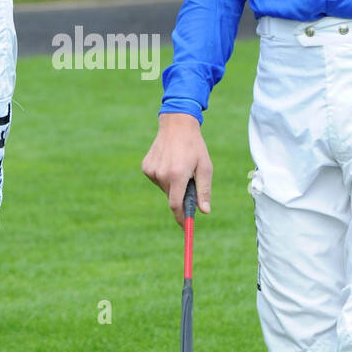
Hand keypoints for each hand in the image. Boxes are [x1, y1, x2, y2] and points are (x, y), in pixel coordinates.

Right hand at [141, 112, 212, 226]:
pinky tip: (169, 162)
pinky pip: (157, 179)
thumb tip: (204, 211)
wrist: (176, 124)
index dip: (181, 218)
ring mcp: (151, 171)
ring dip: (173, 184)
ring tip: (179, 165)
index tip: (185, 227)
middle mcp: (162, 174)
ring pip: (164, 188)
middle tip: (189, 180)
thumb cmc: (194, 146)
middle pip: (171, 197)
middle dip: (180, 195)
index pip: (176, 205)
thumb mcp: (205, 167)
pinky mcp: (146, 167)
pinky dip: (164, 176)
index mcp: (177, 175)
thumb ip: (203, 190)